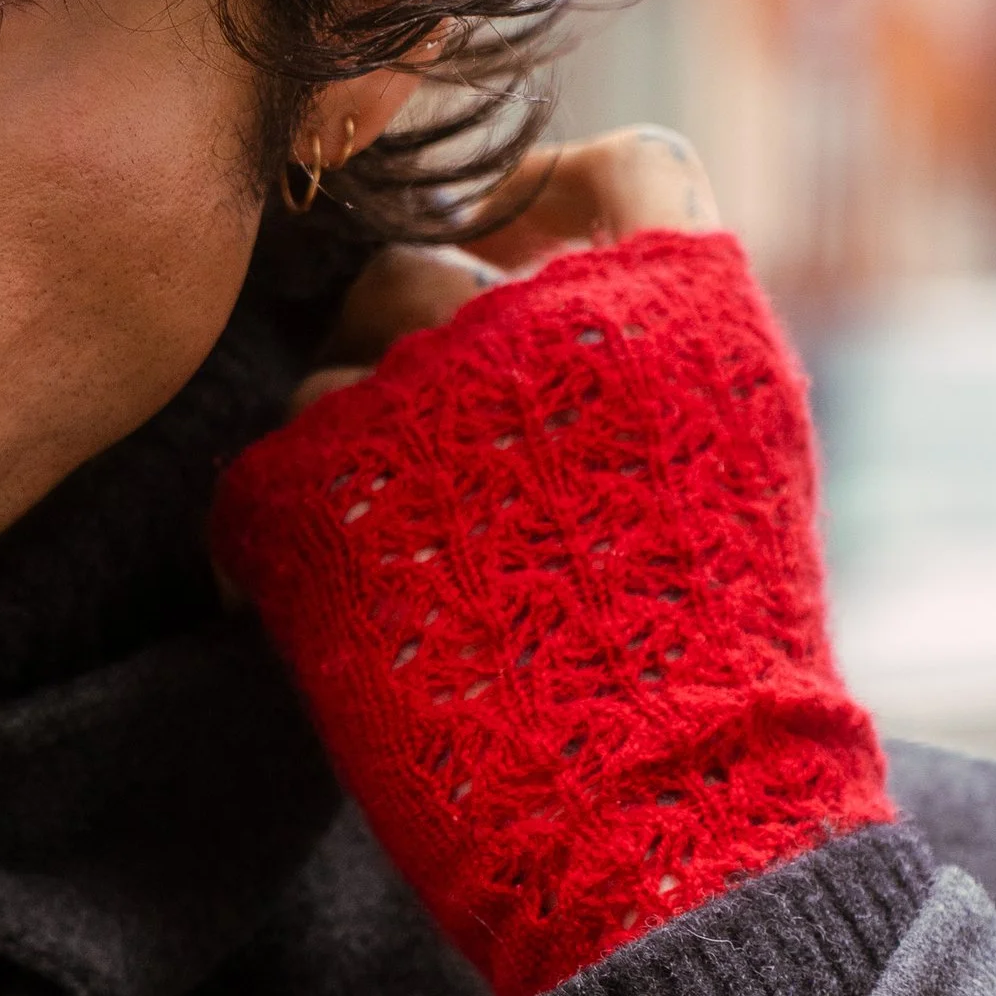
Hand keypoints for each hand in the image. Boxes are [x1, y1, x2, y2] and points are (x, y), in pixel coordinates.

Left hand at [210, 130, 890, 995]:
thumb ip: (650, 355)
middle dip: (411, 357)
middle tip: (433, 480)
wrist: (657, 826)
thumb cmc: (706, 677)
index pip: (610, 169)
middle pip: (422, 269)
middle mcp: (538, 318)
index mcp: (673, 304)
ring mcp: (415, 396)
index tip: (513, 256)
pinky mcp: (310, 488)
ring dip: (343, 453)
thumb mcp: (737, 471)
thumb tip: (532, 283)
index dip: (549, 203)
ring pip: (326, 369)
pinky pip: (258, 467)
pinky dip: (271, 537)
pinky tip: (309, 611)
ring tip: (402, 579)